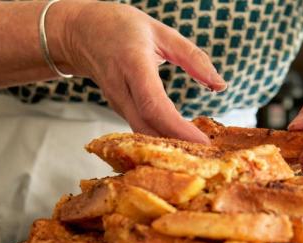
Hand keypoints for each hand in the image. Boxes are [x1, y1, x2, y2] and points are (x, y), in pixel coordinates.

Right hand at [56, 1, 225, 141]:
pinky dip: (160, 137)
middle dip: (177, 145)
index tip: (202, 141)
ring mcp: (116, 102)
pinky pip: (139, 128)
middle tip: (208, 154)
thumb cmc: (122, 27)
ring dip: (169, 144)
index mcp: (132, 64)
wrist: (81, 32)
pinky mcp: (118, 109)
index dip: (177, 128)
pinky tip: (181, 141)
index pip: (154, 105)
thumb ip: (193, 57)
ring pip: (142, 132)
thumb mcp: (161, 32)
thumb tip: (220, 85)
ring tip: (199, 151)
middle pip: (147, 127)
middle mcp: (120, 88)